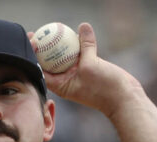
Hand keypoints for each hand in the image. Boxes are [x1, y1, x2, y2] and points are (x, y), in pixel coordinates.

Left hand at [29, 23, 143, 116]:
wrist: (123, 98)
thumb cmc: (104, 88)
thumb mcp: (92, 65)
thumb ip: (86, 46)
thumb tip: (83, 26)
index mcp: (59, 85)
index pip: (41, 68)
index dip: (33, 55)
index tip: (33, 40)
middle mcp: (65, 80)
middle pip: (49, 62)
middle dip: (42, 48)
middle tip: (38, 33)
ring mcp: (75, 74)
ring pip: (64, 57)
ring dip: (60, 44)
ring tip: (55, 29)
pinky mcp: (86, 69)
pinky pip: (78, 54)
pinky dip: (77, 44)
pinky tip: (77, 31)